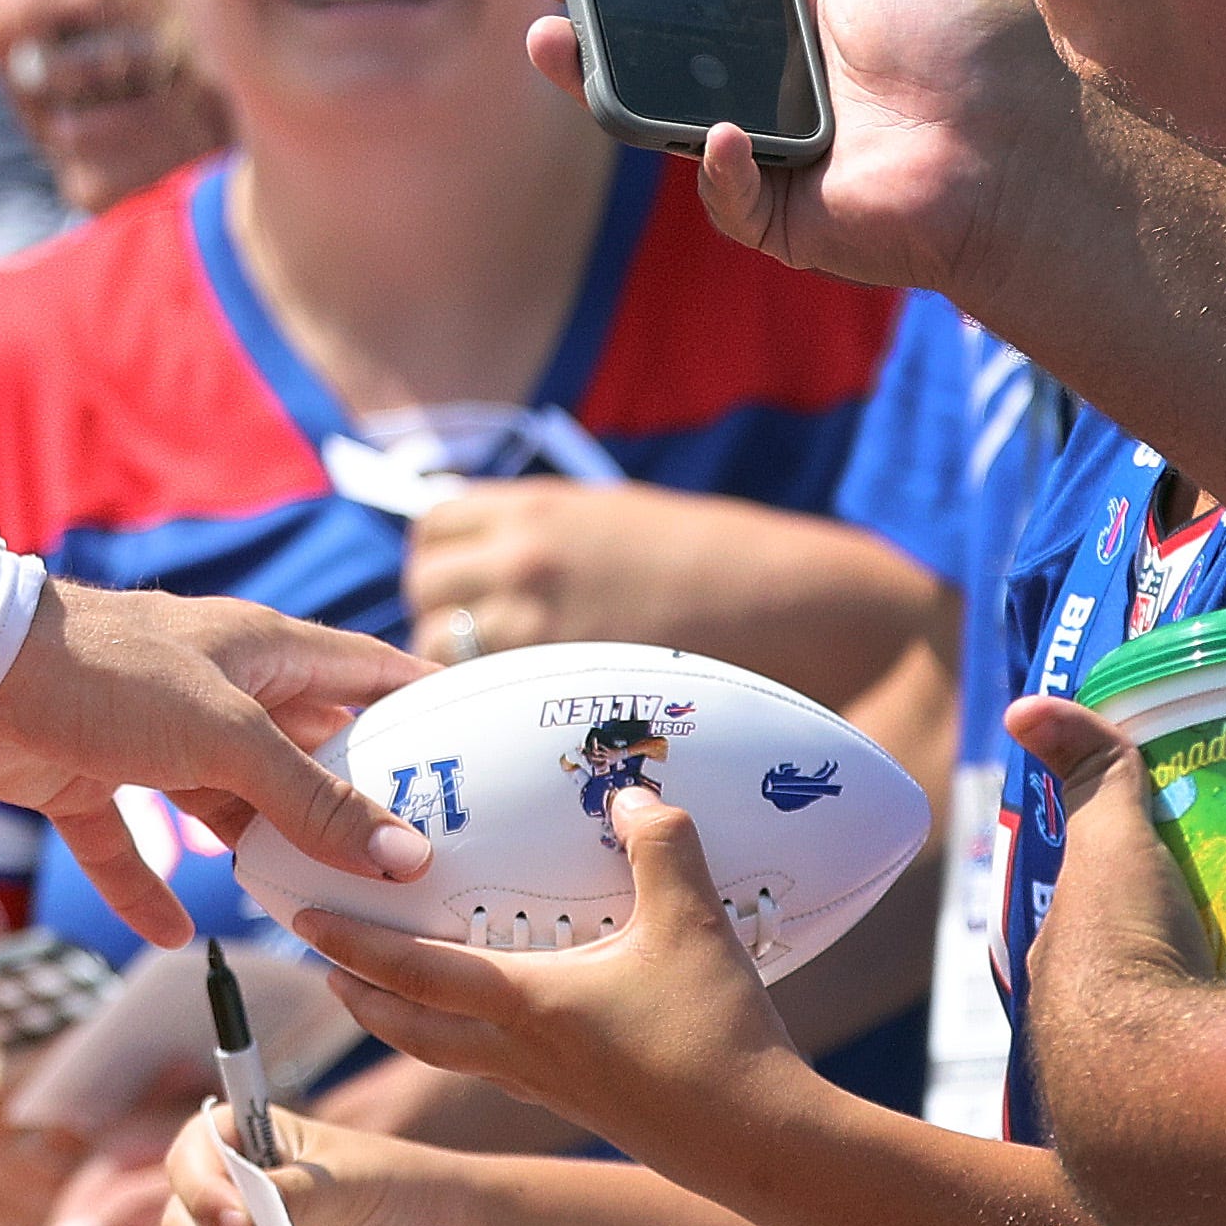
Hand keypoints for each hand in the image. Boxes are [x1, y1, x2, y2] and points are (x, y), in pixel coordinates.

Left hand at [0, 589, 429, 941]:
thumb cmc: (103, 671)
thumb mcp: (227, 736)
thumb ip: (312, 799)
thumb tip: (404, 852)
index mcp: (260, 651)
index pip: (363, 672)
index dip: (421, 703)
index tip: (480, 746)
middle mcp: (212, 691)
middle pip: (299, 751)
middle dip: (347, 803)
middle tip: (410, 862)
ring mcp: (147, 737)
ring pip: (220, 806)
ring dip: (256, 854)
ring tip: (312, 909)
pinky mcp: (86, 778)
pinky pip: (129, 846)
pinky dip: (151, 889)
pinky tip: (180, 935)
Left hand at [278, 788, 801, 1162]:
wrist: (764, 1145)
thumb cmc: (718, 1038)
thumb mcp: (693, 924)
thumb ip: (662, 846)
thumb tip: (633, 792)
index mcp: (526, 1006)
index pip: (413, 971)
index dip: (352, 943)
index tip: (300, 920)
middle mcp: (519, 1053)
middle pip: (409, 1027)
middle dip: (359, 994)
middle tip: (322, 966)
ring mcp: (548, 1088)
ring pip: (449, 1054)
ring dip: (404, 1024)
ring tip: (383, 996)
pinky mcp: (583, 1106)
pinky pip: (501, 1071)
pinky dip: (470, 1044)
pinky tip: (498, 1029)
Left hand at [403, 482, 943, 704]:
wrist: (802, 604)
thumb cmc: (723, 563)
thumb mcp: (618, 521)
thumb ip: (545, 540)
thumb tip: (491, 575)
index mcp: (538, 505)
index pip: (431, 532)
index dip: (444, 565)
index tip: (467, 592)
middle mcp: (523, 556)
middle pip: (424, 590)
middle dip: (442, 618)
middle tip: (485, 651)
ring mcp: (537, 619)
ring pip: (442, 649)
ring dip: (460, 669)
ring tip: (511, 691)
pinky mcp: (563, 682)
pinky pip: (485, 698)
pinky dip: (492, 709)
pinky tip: (533, 719)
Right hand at [512, 0, 1078, 299]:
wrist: (1025, 157)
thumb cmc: (983, 44)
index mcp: (800, 3)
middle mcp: (773, 69)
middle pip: (654, 30)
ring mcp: (766, 140)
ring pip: (658, 109)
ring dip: (597, 76)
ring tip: (551, 37)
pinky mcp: (775, 206)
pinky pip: (721, 190)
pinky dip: (715, 166)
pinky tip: (717, 133)